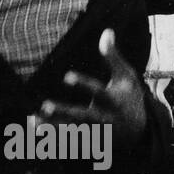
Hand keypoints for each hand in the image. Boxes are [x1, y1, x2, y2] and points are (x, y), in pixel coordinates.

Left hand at [43, 29, 147, 147]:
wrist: (141, 132)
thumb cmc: (129, 97)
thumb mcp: (126, 76)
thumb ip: (113, 56)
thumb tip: (106, 30)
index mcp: (113, 101)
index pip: (98, 92)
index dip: (84, 84)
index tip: (67, 77)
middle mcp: (104, 119)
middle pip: (82, 117)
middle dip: (64, 113)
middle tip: (45, 106)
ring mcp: (97, 134)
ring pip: (73, 132)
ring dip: (53, 128)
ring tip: (32, 120)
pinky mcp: (90, 143)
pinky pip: (70, 143)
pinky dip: (54, 139)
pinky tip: (35, 129)